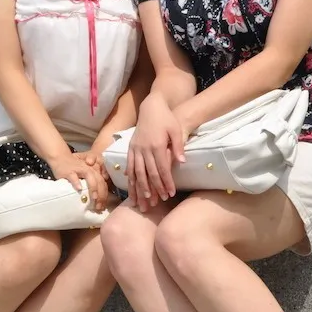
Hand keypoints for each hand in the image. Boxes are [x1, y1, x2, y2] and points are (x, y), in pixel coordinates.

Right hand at [49, 152, 109, 212]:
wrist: (61, 158)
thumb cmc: (74, 169)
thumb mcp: (85, 176)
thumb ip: (92, 185)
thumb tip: (98, 201)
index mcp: (94, 172)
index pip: (103, 184)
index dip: (104, 195)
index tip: (103, 207)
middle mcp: (89, 169)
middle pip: (99, 181)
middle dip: (101, 195)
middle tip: (99, 207)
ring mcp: (79, 169)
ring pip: (89, 177)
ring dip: (93, 188)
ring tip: (94, 198)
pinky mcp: (69, 171)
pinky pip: (73, 177)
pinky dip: (77, 182)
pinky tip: (79, 189)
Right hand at [126, 94, 186, 212]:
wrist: (151, 107)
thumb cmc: (166, 118)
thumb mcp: (176, 129)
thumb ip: (179, 146)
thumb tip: (182, 163)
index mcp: (157, 145)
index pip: (162, 169)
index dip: (166, 183)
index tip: (170, 194)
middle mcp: (144, 148)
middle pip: (148, 174)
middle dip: (153, 190)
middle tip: (156, 204)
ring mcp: (135, 149)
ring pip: (136, 173)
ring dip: (139, 189)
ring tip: (141, 202)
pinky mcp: (130, 148)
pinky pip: (129, 166)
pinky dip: (130, 179)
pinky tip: (131, 189)